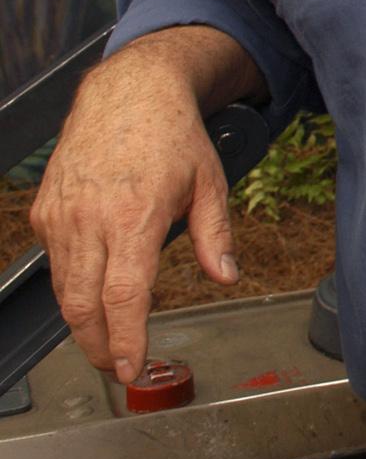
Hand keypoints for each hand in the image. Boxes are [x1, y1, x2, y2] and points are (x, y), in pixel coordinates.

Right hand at [29, 39, 243, 382]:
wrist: (127, 91)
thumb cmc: (171, 134)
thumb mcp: (210, 183)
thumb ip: (215, 236)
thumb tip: (226, 276)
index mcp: (135, 216)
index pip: (124, 296)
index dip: (125, 339)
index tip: (131, 366)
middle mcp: (90, 219)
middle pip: (83, 305)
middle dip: (98, 345)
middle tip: (116, 366)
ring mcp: (61, 215)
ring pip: (63, 289)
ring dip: (82, 322)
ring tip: (106, 339)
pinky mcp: (45, 211)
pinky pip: (55, 261)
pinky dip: (72, 283)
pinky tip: (94, 287)